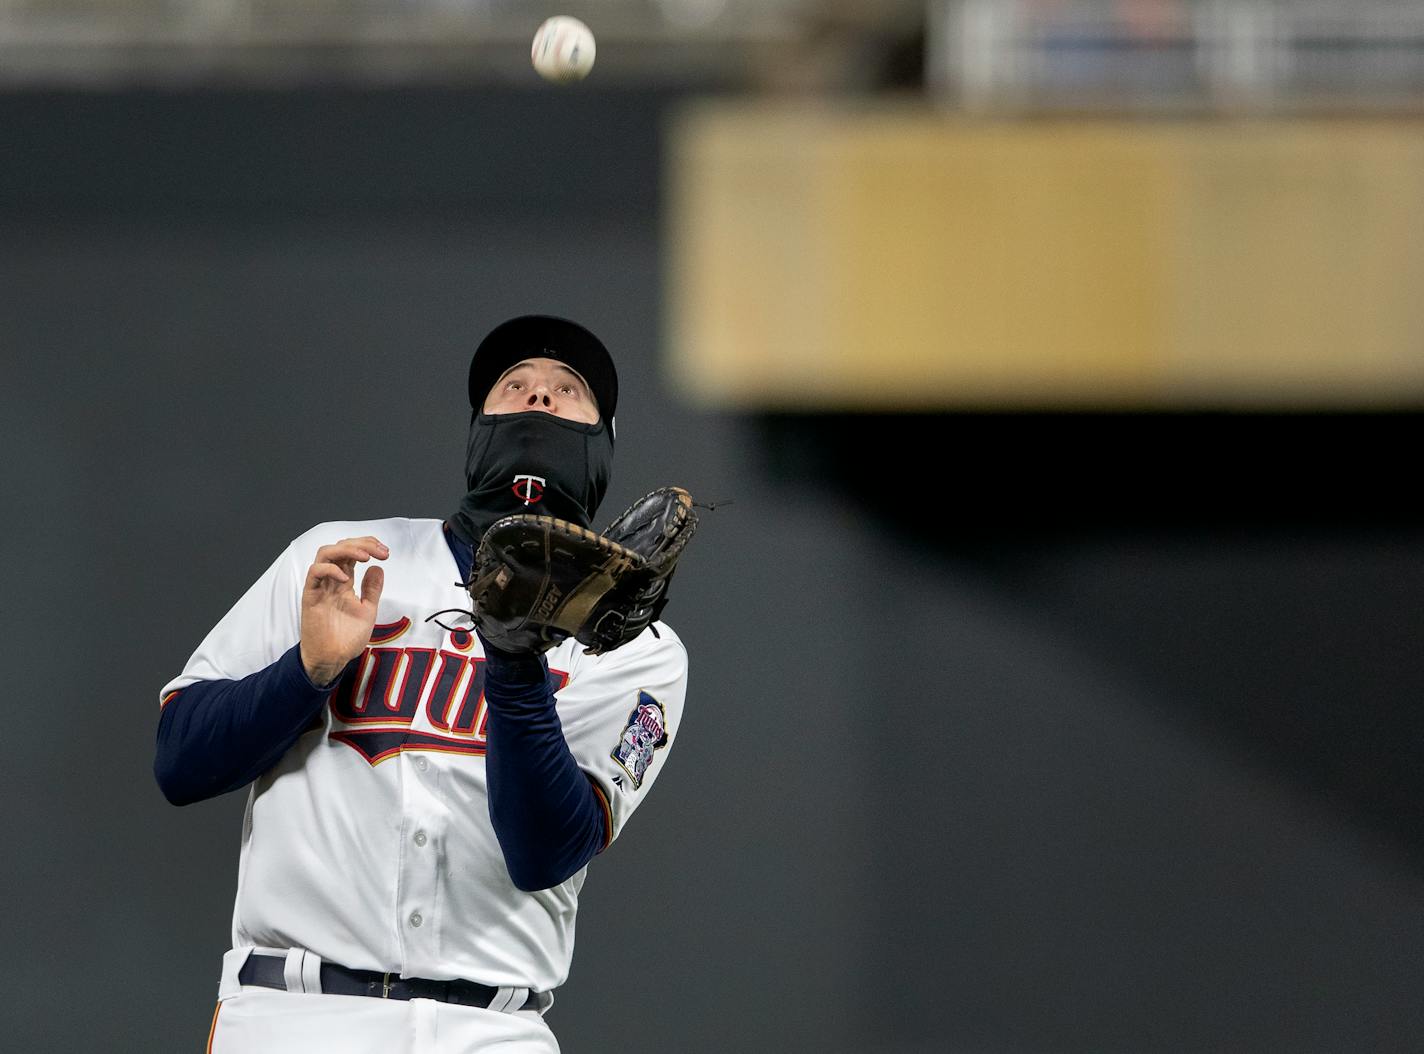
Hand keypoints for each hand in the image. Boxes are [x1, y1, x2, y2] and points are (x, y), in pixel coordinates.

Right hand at [299, 536, 387, 686]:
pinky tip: (346, 577)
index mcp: (344, 581)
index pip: (353, 553)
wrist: (331, 659)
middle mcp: (332, 580)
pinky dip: (330, 569)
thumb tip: (378, 567)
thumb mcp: (367, 610)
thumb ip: (372, 589)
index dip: (369, 546)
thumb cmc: (346, 637)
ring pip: (325, 553)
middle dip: (362, 543)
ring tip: (365, 556)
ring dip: (347, 549)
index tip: (386, 553)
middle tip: (381, 551)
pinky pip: (314, 573)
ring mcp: (320, 587)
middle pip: (340, 547)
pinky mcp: (311, 597)